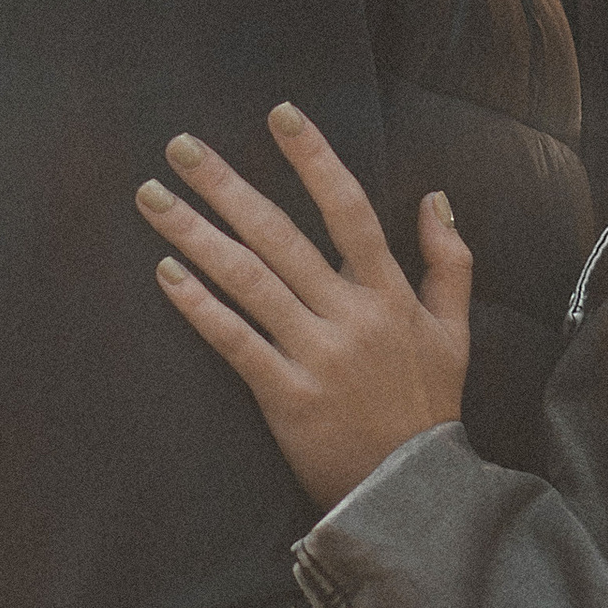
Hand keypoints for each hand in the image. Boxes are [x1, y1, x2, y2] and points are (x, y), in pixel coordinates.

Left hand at [138, 104, 472, 511]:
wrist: (412, 492)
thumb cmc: (429, 407)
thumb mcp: (455, 331)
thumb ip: (448, 261)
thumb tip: (434, 197)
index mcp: (389, 294)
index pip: (349, 210)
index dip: (315, 159)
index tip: (279, 114)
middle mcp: (350, 316)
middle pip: (281, 236)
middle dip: (227, 185)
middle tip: (179, 146)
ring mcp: (316, 355)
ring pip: (249, 281)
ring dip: (196, 236)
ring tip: (152, 199)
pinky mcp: (286, 396)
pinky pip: (235, 342)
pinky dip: (200, 307)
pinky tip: (165, 275)